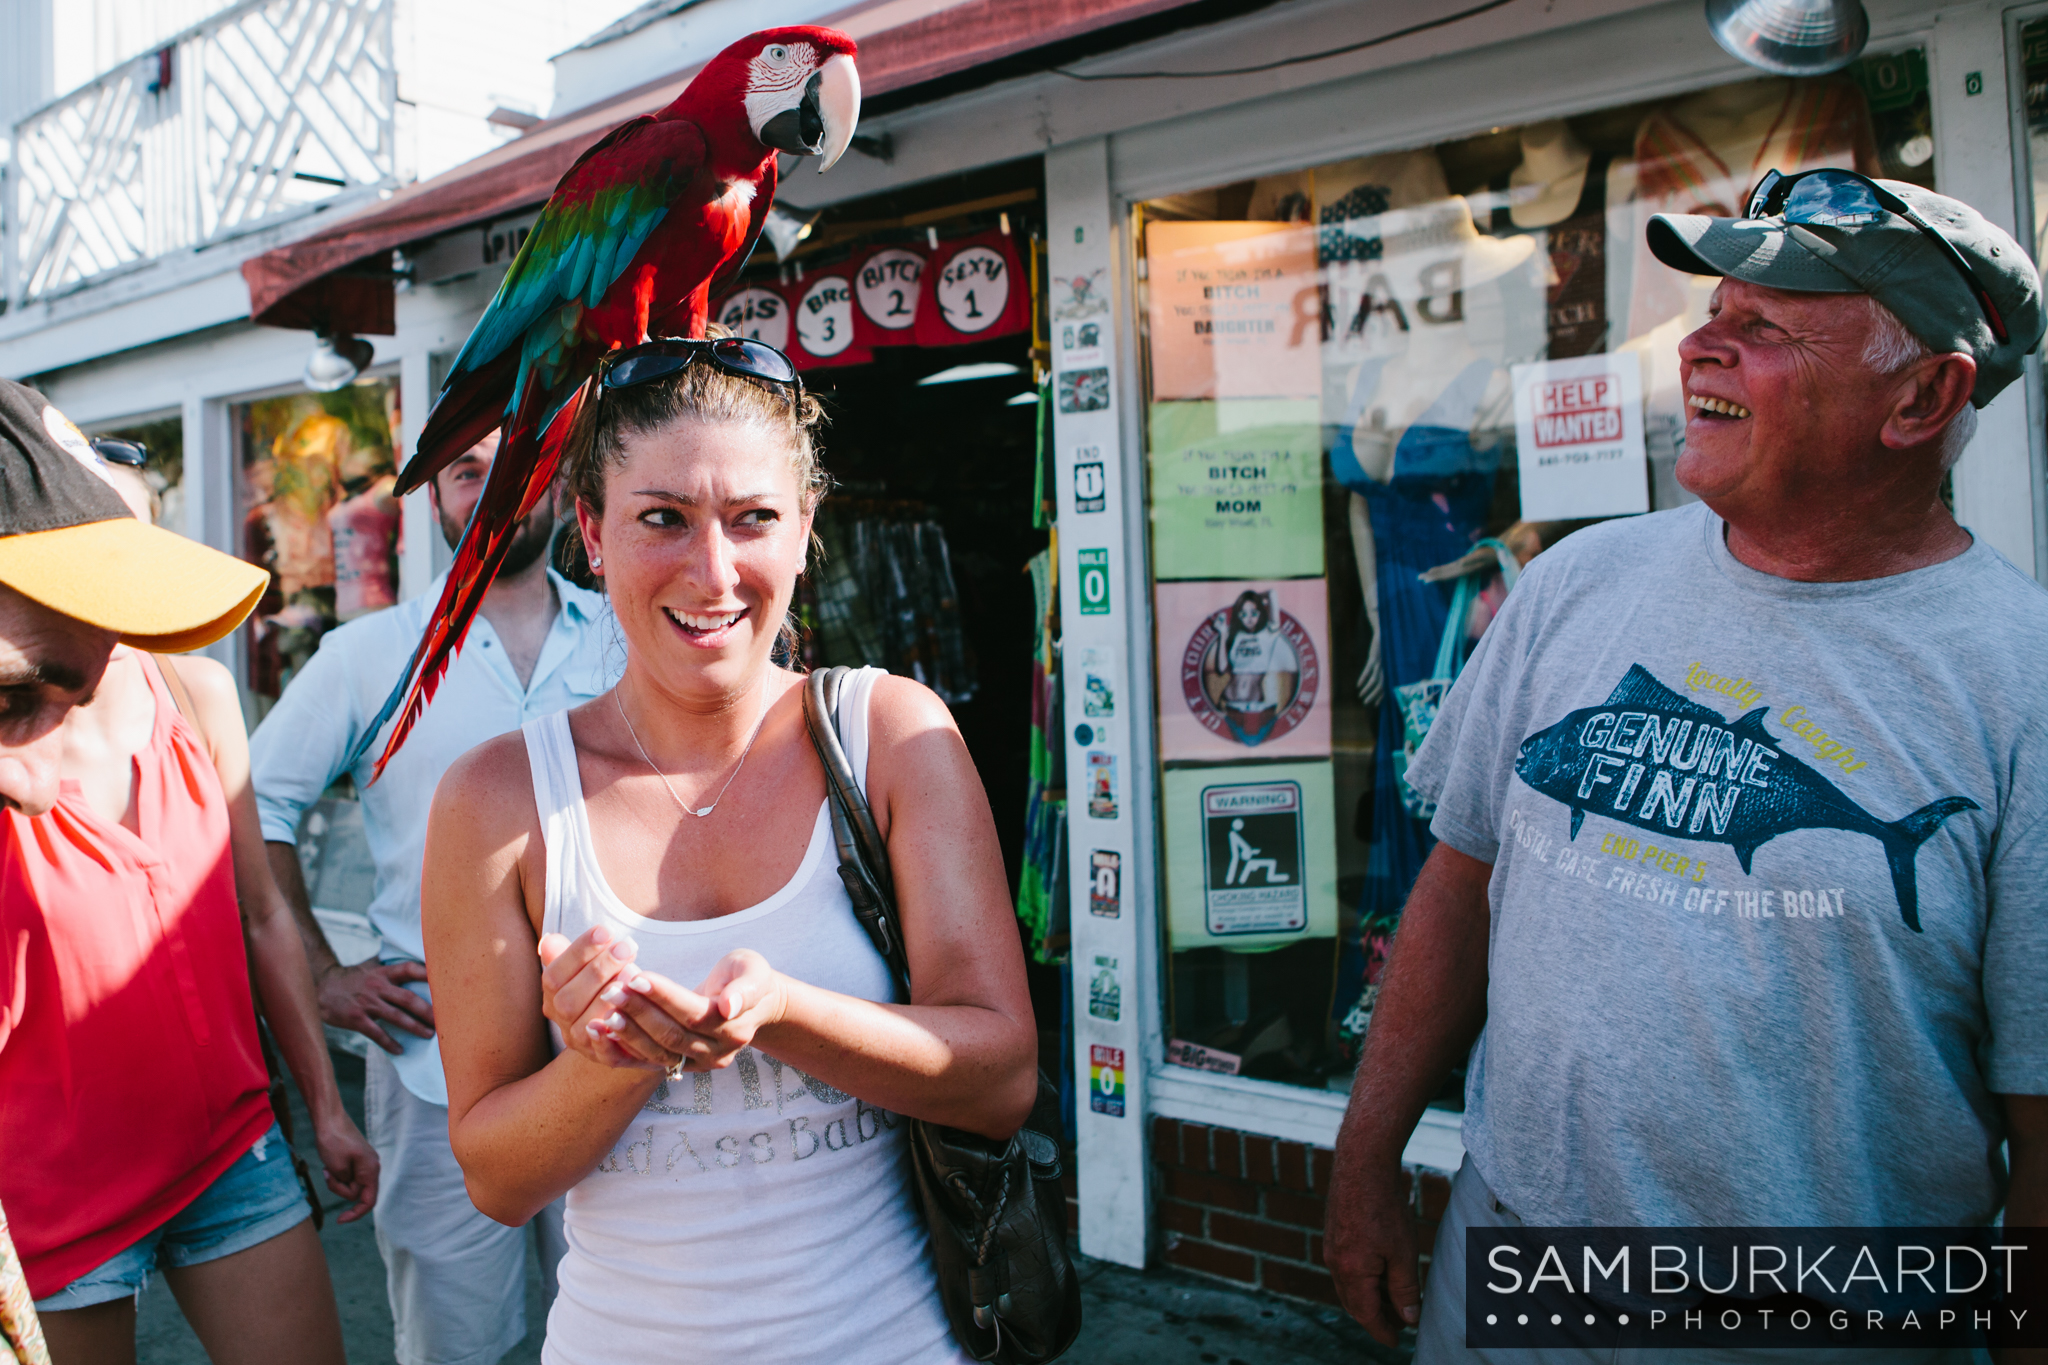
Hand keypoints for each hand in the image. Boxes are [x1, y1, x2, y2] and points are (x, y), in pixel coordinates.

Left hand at [312, 1111, 379, 1222]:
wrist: (329, 1117)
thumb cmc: (333, 1140)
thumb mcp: (337, 1168)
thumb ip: (346, 1185)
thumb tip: (350, 1188)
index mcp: (371, 1170)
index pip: (368, 1201)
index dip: (355, 1214)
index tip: (339, 1220)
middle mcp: (371, 1166)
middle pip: (357, 1192)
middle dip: (339, 1189)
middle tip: (326, 1174)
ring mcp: (364, 1161)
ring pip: (351, 1183)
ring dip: (337, 1181)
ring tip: (327, 1166)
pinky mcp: (356, 1157)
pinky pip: (348, 1174)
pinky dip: (337, 1174)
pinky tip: (329, 1163)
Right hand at [318, 960, 434, 1054]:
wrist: (322, 988)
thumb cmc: (353, 978)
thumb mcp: (372, 966)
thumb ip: (392, 965)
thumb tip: (419, 960)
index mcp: (383, 972)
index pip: (408, 968)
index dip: (426, 973)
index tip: (444, 980)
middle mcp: (377, 986)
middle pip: (407, 998)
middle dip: (427, 1010)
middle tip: (443, 1020)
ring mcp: (367, 1003)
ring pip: (396, 1016)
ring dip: (414, 1027)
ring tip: (429, 1034)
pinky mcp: (356, 1018)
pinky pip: (376, 1033)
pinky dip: (389, 1043)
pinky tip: (400, 1050)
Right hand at [537, 925, 646, 1069]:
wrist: (628, 1023)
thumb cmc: (607, 984)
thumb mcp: (589, 967)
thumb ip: (571, 956)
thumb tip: (548, 941)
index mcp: (553, 996)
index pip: (555, 975)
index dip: (578, 952)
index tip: (605, 931)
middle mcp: (562, 1021)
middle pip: (568, 1001)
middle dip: (598, 971)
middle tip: (626, 946)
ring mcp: (581, 1043)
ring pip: (585, 1026)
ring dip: (608, 999)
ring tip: (633, 973)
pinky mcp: (605, 1059)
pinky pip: (604, 1056)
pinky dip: (609, 1039)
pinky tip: (621, 1017)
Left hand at [600, 950, 787, 1073]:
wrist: (751, 1005)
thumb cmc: (748, 978)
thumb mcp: (754, 972)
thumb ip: (746, 988)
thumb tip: (730, 1006)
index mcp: (734, 1028)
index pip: (693, 1014)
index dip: (664, 997)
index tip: (636, 977)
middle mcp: (716, 1053)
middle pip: (671, 1035)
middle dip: (639, 1012)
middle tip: (611, 989)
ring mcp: (697, 1064)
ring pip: (656, 1052)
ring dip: (626, 1032)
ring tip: (603, 1008)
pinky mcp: (679, 1067)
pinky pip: (645, 1063)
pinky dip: (620, 1050)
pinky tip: (598, 1032)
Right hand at [1324, 1153, 1422, 1344]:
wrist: (1362, 1164)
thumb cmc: (1385, 1206)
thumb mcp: (1403, 1253)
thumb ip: (1405, 1289)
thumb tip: (1408, 1317)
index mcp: (1351, 1272)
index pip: (1366, 1315)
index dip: (1382, 1331)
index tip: (1396, 1342)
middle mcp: (1335, 1263)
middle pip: (1353, 1303)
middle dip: (1375, 1317)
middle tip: (1397, 1325)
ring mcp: (1331, 1247)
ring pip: (1349, 1285)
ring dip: (1370, 1297)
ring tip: (1393, 1300)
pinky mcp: (1333, 1232)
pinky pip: (1345, 1267)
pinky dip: (1362, 1278)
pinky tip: (1380, 1271)